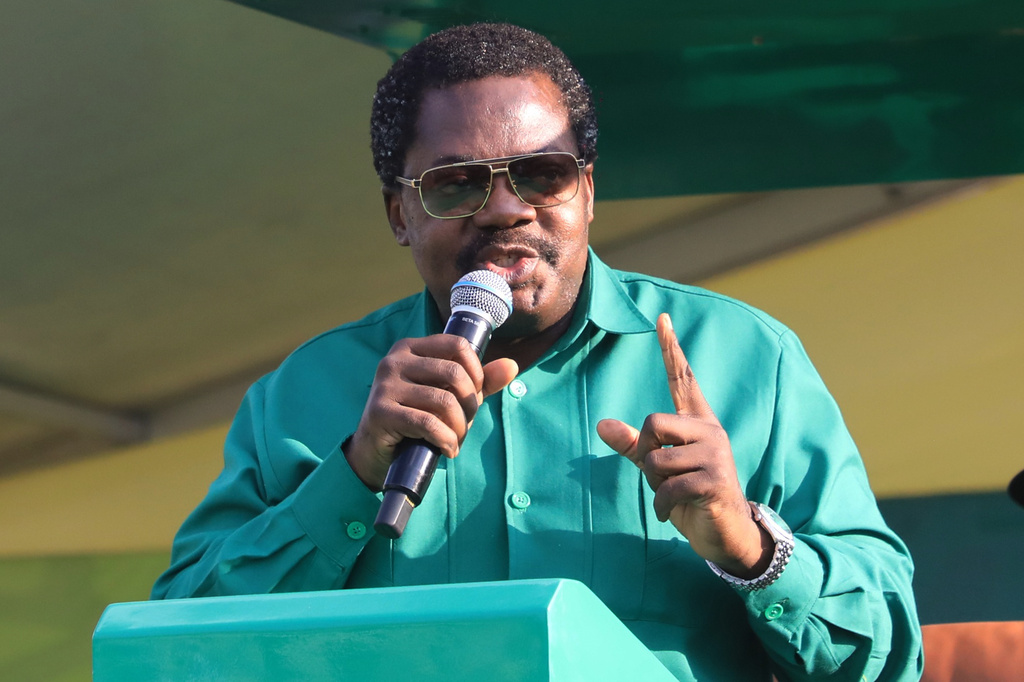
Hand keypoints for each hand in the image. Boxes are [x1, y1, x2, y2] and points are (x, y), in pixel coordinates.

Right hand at [345, 335, 517, 490]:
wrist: (374, 451)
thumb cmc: (414, 419)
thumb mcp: (448, 396)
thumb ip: (478, 382)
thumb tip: (511, 366)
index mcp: (410, 348)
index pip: (457, 345)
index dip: (476, 371)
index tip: (475, 394)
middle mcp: (394, 361)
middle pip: (454, 373)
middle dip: (469, 405)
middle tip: (465, 424)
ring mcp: (385, 386)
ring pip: (443, 401)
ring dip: (459, 428)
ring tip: (455, 439)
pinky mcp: (380, 412)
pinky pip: (427, 424)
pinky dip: (446, 440)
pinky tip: (447, 449)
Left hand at [596, 314, 771, 576]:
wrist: (725, 534)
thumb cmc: (691, 497)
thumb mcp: (659, 470)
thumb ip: (634, 446)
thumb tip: (601, 424)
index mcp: (697, 423)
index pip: (683, 378)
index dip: (671, 349)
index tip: (661, 318)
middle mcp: (709, 432)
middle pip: (654, 422)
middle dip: (644, 452)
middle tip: (656, 475)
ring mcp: (715, 455)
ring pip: (656, 459)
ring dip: (654, 485)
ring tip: (672, 496)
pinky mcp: (715, 480)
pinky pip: (668, 487)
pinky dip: (660, 506)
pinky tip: (670, 513)